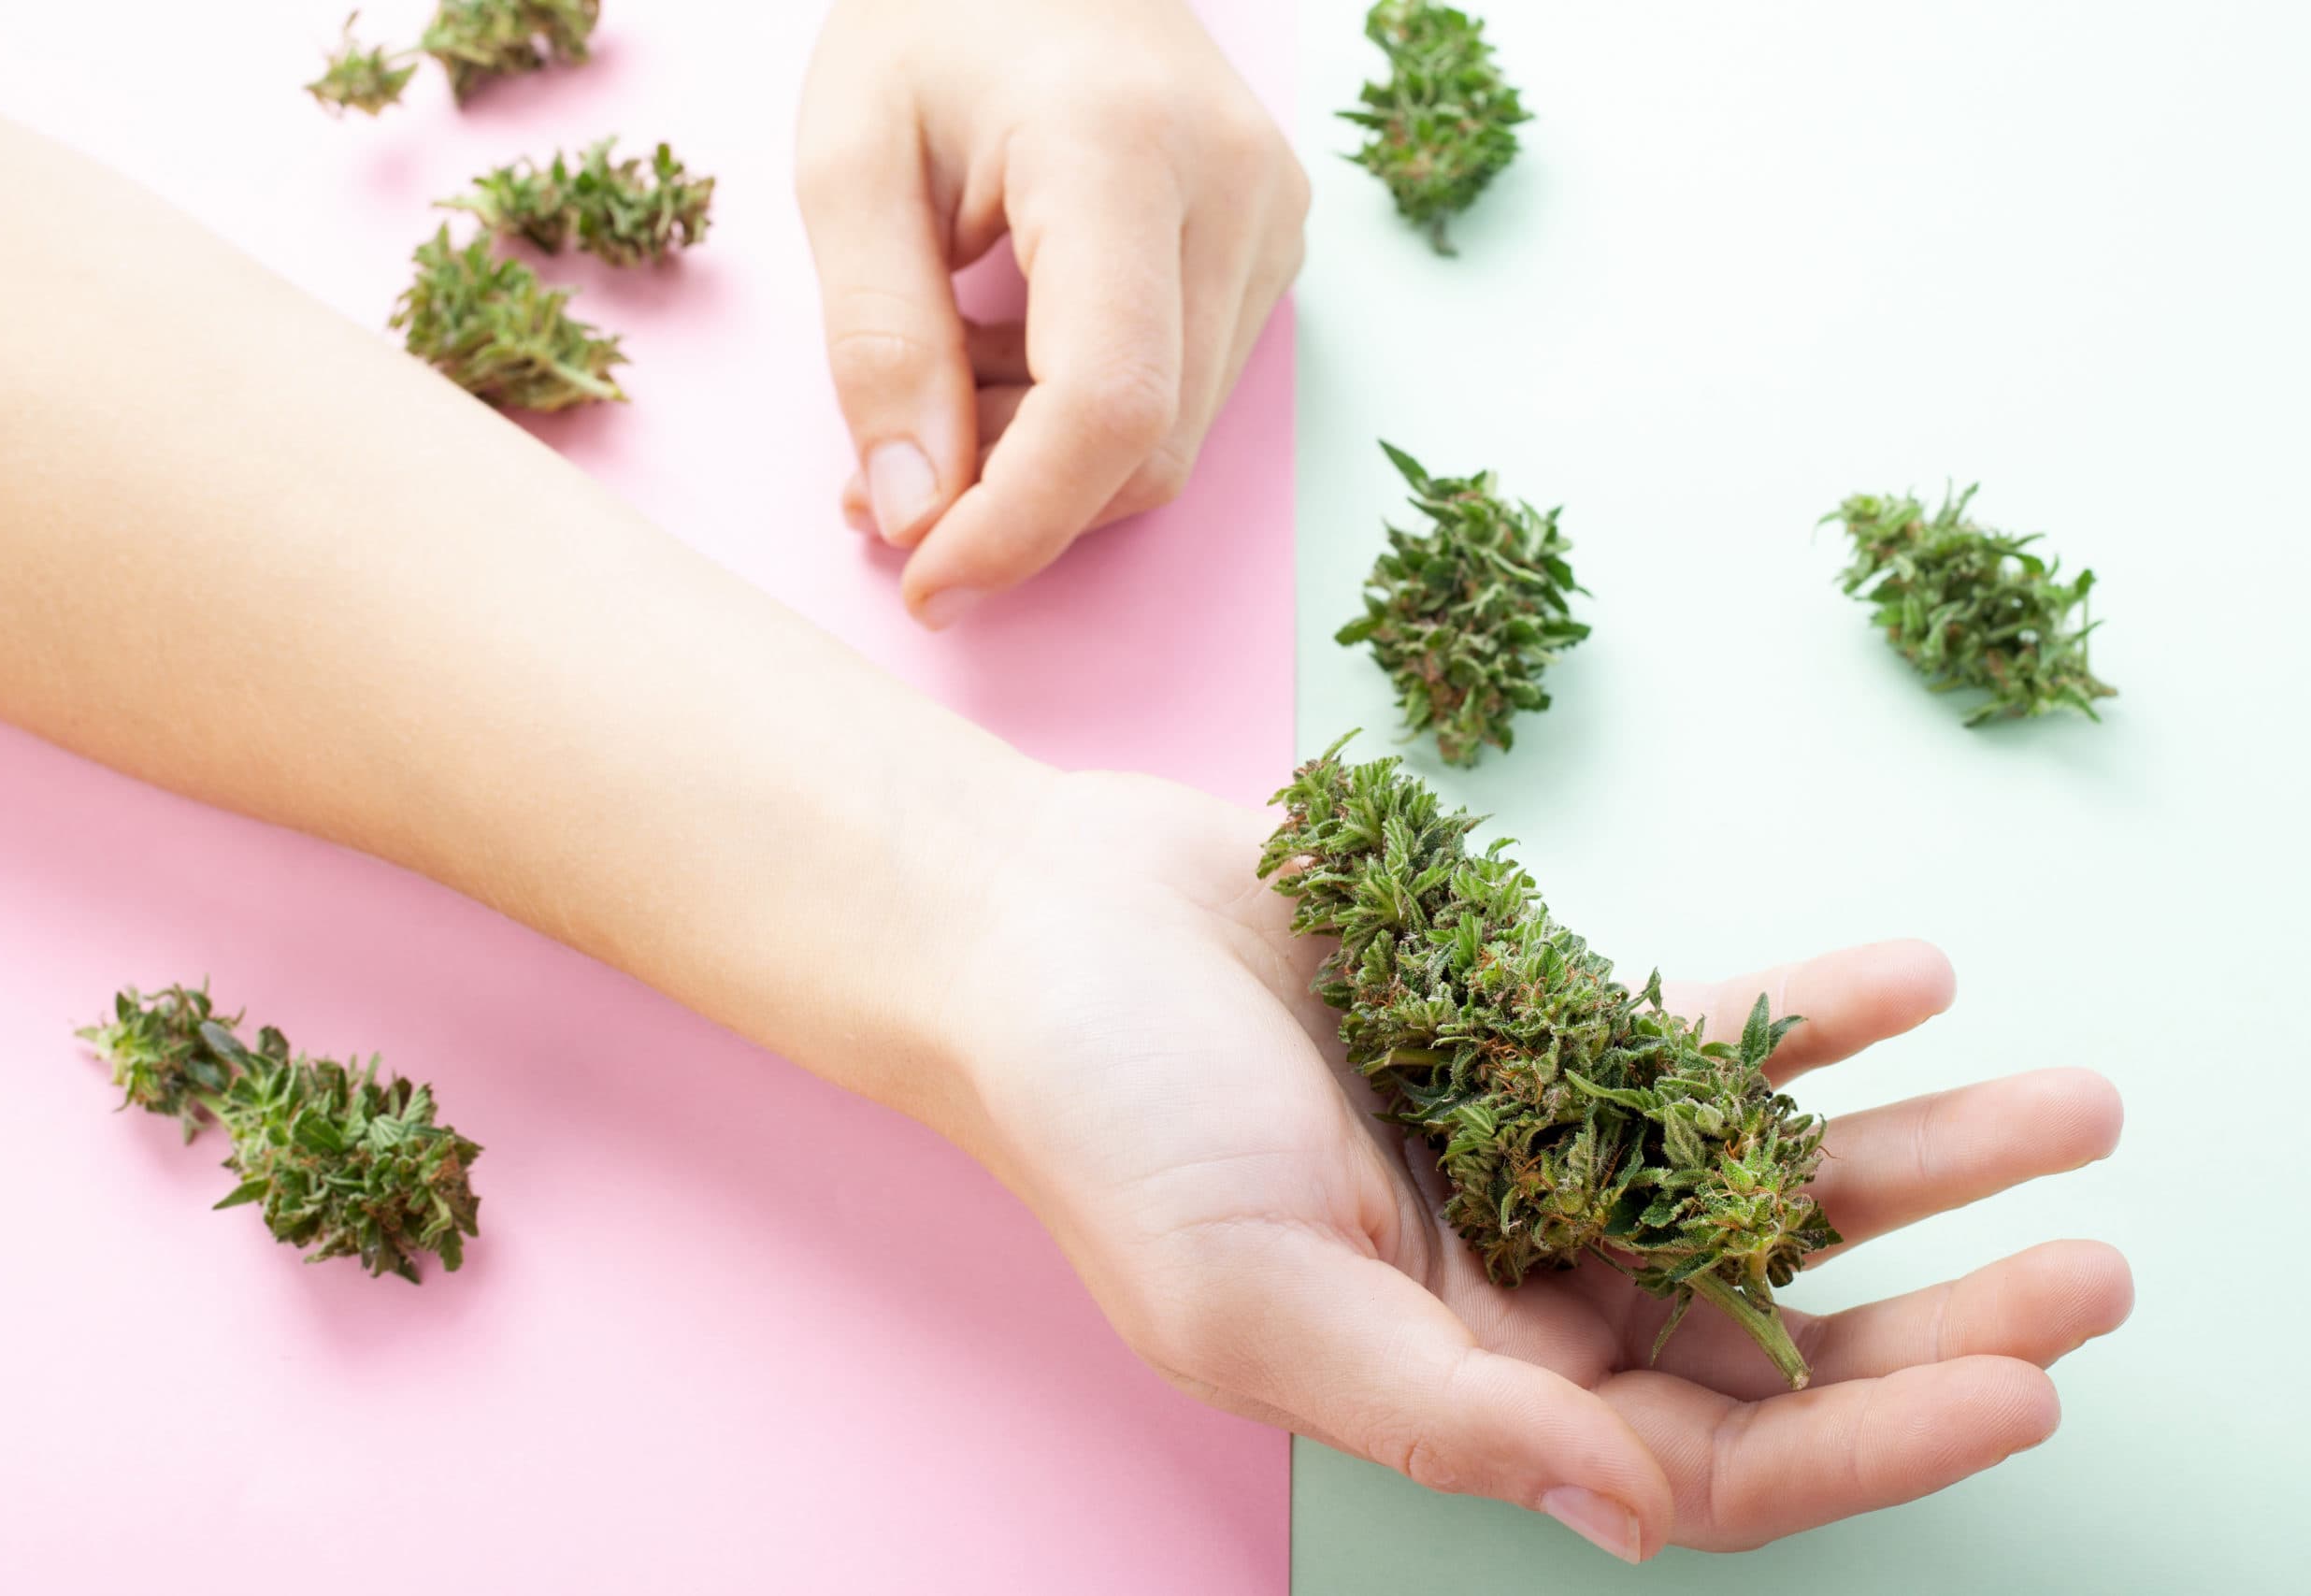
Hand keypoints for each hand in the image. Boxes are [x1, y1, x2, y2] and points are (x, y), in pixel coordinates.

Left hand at [795, 0, 1308, 627]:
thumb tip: (916, 515)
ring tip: (934, 391)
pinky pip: (1181, 399)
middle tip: (882, 485)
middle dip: (1009, 504)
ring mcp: (1273, 224)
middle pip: (1142, 447)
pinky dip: (1076, 423)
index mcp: (1122, 148)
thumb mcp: (849, 159)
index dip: (1018, 522)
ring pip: (1166, 442)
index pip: (1107, 402)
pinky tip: (1003, 358)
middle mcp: (1236, 190)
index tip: (926, 580)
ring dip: (1036, 465)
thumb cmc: (934, 22)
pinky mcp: (1272, 253)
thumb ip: (876, 343)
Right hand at [939, 774, 2130, 1560]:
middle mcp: (1510, 1287)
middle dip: (1937, 1300)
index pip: (1704, 1460)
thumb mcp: (1252, 1291)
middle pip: (1769, 1327)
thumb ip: (1445, 1414)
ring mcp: (1528, 1152)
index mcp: (1453, 1384)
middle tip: (2094, 1255)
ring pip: (1757, 1178)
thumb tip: (1635, 1515)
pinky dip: (1801, 1014)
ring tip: (2062, 1098)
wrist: (1037, 922)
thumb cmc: (1105, 1117)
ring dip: (1909, 1145)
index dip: (1871, 1440)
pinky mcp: (1523, 1029)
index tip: (2025, 1378)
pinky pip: (1693, 1035)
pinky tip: (1907, 978)